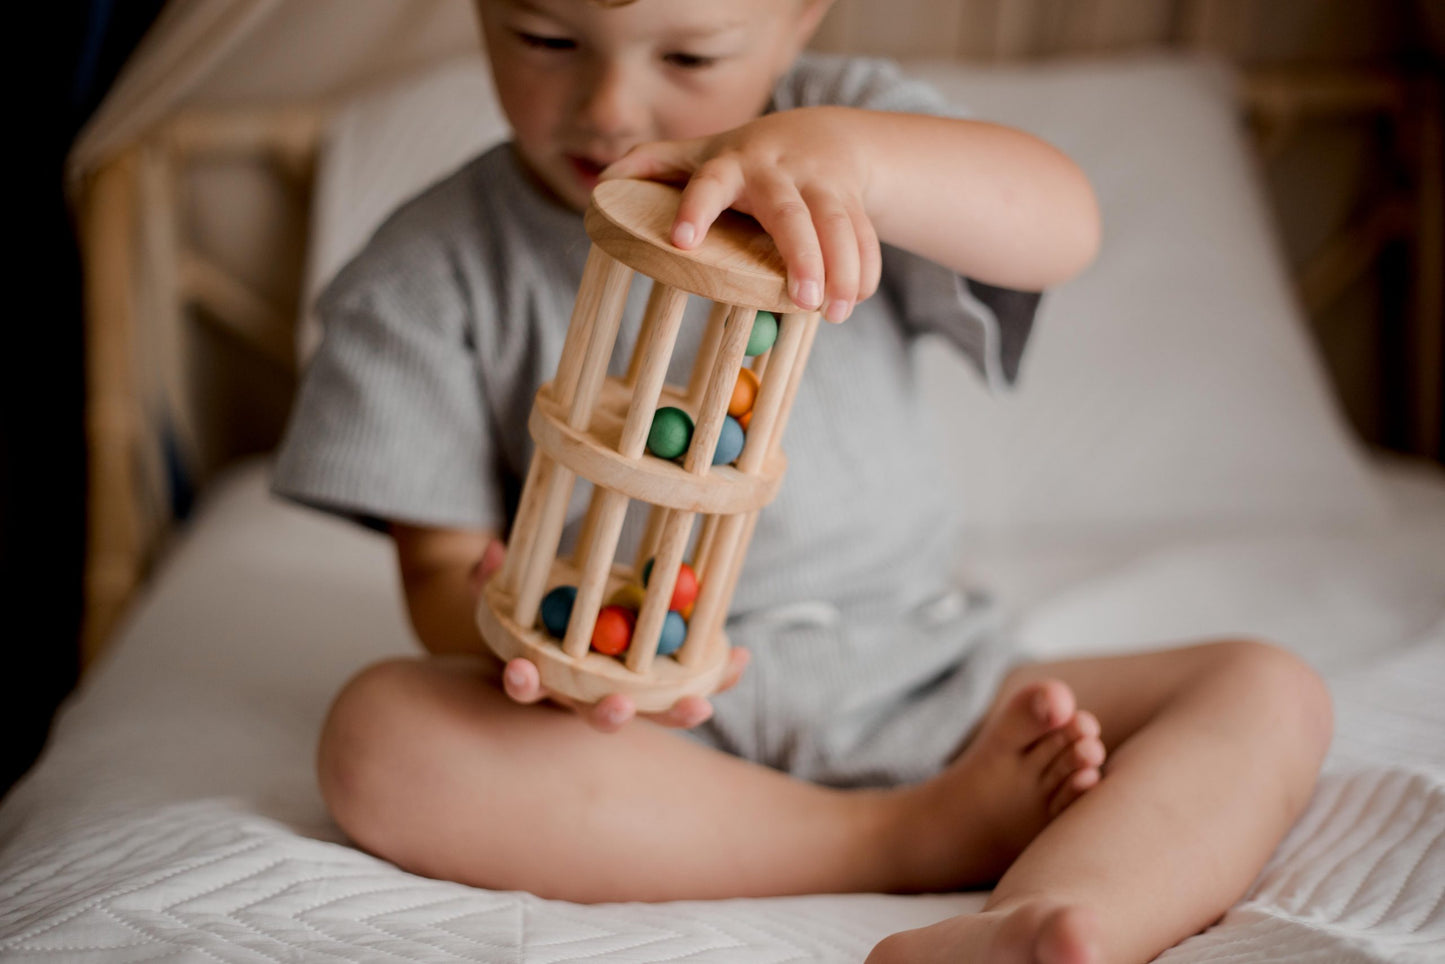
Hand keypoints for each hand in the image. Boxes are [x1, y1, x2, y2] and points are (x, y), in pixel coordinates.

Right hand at [471, 539, 749, 733]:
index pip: (529, 687)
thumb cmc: (531, 629)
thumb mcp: (505, 605)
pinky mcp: (665, 688)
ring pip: (652, 713)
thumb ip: (489, 583)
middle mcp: (586, 698)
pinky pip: (693, 685)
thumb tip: (491, 553)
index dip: (524, 681)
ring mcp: (626, 698)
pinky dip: (719, 676)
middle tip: (620, 706)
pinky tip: (738, 660)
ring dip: (676, 712)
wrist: (561, 657)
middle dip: (610, 716)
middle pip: (597, 716)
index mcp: (546, 680)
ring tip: (701, 705)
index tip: (519, 670)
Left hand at [600, 107, 880, 324]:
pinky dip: (864, 268)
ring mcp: (823, 183)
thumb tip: (601, 183)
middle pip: (793, 213)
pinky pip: (867, 235)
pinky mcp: (856, 199)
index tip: (681, 241)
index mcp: (732, 164)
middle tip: (802, 299)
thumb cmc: (748, 156)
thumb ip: (655, 163)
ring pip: (840, 224)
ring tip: (836, 314)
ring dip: (843, 268)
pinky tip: (855, 298)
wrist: (826, 133)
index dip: (696, 208)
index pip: (710, 182)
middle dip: (800, 254)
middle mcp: (779, 172)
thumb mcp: (702, 153)